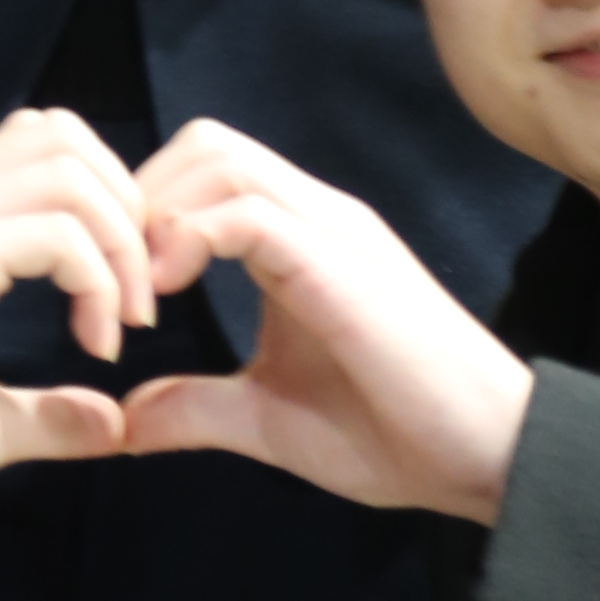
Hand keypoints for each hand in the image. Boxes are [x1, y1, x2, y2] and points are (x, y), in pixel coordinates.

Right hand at [0, 107, 154, 559]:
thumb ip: (52, 411)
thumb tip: (114, 422)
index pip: (40, 148)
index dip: (104, 201)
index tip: (123, 292)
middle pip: (61, 136)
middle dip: (124, 206)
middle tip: (136, 296)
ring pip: (66, 170)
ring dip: (118, 240)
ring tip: (121, 319)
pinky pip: (54, 233)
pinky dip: (96, 278)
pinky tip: (95, 341)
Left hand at [125, 121, 533, 528]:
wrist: (486, 455)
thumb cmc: (393, 434)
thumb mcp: (267, 420)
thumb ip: (196, 407)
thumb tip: (125, 419)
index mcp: (299, 238)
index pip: (205, 171)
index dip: (143, 217)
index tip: (112, 293)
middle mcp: (316, 215)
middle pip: (204, 144)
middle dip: (140, 200)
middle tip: (113, 282)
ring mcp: (331, 229)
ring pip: (219, 160)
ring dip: (156, 218)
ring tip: (136, 298)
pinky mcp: (338, 261)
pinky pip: (246, 211)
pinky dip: (187, 241)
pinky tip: (164, 298)